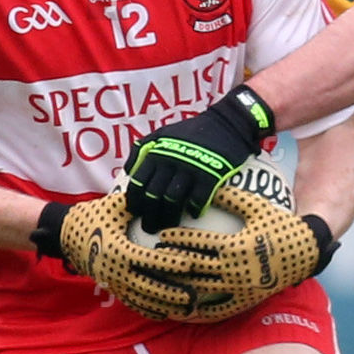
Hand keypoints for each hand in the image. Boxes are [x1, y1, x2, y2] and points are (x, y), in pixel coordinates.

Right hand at [32, 192, 208, 319]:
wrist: (65, 235)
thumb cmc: (94, 216)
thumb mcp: (115, 205)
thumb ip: (139, 204)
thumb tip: (165, 197)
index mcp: (117, 249)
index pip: (148, 259)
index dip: (169, 262)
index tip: (190, 264)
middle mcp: (115, 270)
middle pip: (149, 286)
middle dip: (173, 293)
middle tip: (196, 295)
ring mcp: (113, 282)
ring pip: (143, 299)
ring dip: (165, 305)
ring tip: (188, 309)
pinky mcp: (112, 288)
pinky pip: (132, 303)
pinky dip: (149, 310)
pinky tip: (166, 314)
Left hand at [125, 84, 276, 234]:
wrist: (225, 124)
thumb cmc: (191, 132)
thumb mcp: (161, 133)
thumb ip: (142, 149)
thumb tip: (128, 170)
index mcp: (156, 154)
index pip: (139, 182)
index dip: (135, 201)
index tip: (136, 213)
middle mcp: (170, 162)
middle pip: (154, 195)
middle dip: (150, 215)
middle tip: (150, 228)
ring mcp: (190, 169)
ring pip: (173, 200)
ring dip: (170, 217)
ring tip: (169, 226)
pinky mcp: (210, 175)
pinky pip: (199, 198)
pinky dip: (195, 209)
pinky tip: (194, 213)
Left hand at [152, 187, 337, 322]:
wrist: (307, 252)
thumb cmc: (280, 225)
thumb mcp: (257, 206)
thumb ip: (230, 197)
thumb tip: (205, 183)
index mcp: (236, 246)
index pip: (198, 244)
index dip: (177, 239)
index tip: (161, 235)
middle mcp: (236, 270)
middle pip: (193, 268)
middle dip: (170, 263)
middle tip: (151, 258)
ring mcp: (239, 289)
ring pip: (200, 291)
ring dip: (176, 286)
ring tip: (158, 282)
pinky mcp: (243, 302)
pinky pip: (215, 310)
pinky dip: (195, 311)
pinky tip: (180, 309)